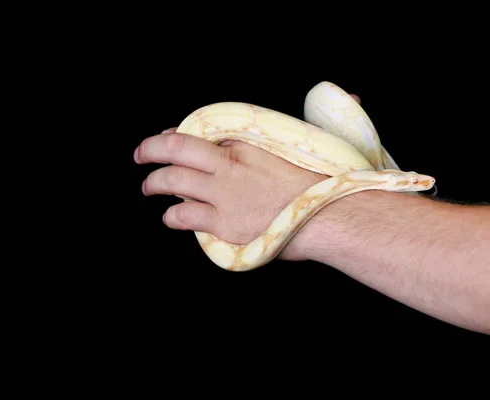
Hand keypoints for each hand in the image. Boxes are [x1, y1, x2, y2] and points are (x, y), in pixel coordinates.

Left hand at [134, 129, 326, 260]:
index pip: (199, 130)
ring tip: (148, 187)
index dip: (177, 133)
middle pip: (176, 149)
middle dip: (150, 150)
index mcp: (247, 142)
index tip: (168, 136)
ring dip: (154, 184)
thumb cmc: (322, 183)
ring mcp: (224, 193)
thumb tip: (348, 95)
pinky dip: (172, 216)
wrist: (328, 218)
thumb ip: (299, 128)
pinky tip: (170, 217)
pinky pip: (184, 216)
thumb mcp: (307, 145)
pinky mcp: (224, 223)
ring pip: (172, 181)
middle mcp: (230, 164)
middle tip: (141, 155)